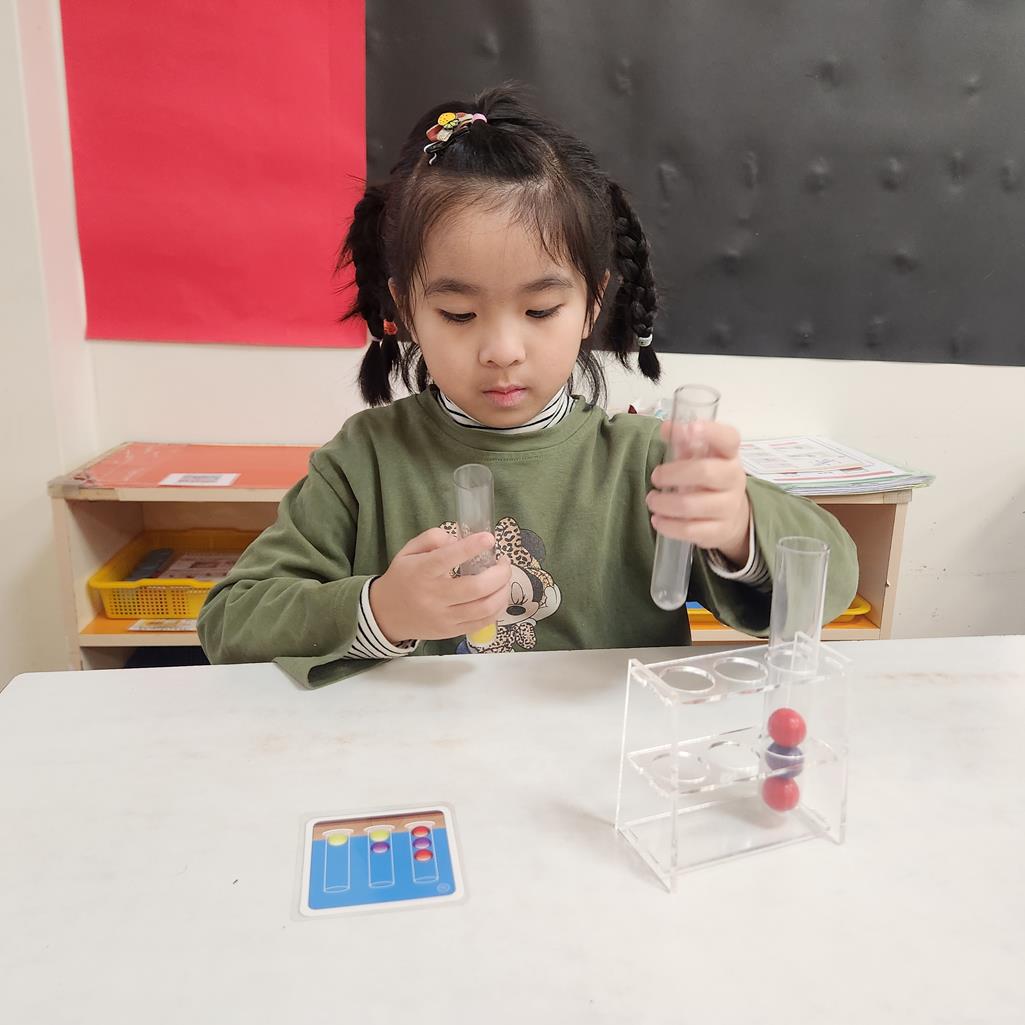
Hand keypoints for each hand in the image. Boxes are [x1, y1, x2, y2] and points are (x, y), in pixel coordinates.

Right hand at [370, 528, 510, 643]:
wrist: (386, 614)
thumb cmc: (402, 578)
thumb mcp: (409, 551)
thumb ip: (432, 538)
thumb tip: (459, 540)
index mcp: (421, 572)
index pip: (447, 559)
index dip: (471, 547)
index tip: (489, 538)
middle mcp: (433, 597)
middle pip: (475, 587)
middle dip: (499, 573)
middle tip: (504, 562)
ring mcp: (444, 617)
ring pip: (484, 608)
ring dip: (503, 591)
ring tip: (504, 578)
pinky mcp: (451, 631)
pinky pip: (483, 623)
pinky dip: (497, 608)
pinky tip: (498, 595)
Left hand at [646, 420, 750, 565]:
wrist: (732, 516)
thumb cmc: (709, 480)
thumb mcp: (700, 458)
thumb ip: (684, 441)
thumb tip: (667, 427)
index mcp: (729, 456)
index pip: (728, 439)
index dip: (711, 432)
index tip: (690, 428)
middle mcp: (733, 479)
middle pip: (705, 472)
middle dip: (673, 474)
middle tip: (656, 477)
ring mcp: (729, 507)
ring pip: (693, 505)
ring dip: (665, 503)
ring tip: (652, 500)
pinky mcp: (719, 531)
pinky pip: (691, 530)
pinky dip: (669, 526)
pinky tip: (658, 520)